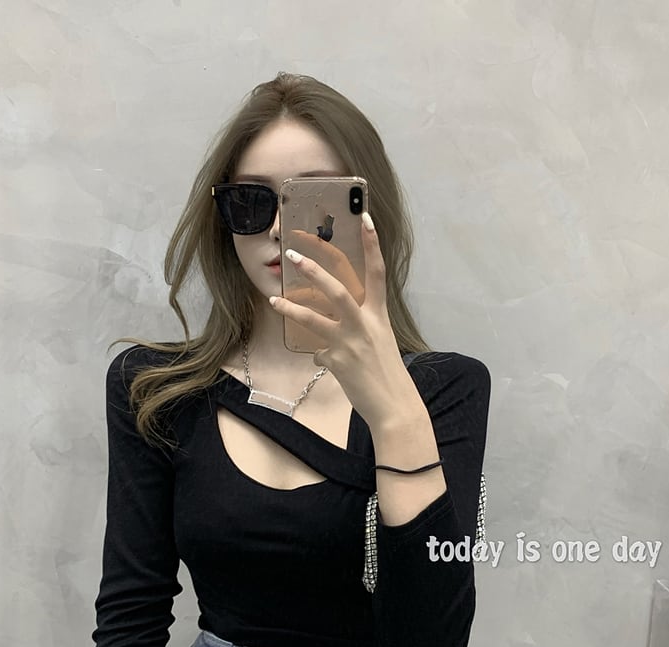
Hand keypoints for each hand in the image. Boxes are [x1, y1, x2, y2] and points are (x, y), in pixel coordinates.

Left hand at [268, 213, 417, 429]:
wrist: (395, 407)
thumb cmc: (388, 375)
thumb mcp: (380, 343)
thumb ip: (360, 329)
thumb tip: (333, 331)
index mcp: (380, 316)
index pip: (378, 272)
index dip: (372, 244)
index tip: (364, 217)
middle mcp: (366, 325)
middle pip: (338, 289)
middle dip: (315, 270)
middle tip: (293, 255)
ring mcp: (351, 343)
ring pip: (315, 318)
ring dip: (292, 307)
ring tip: (273, 299)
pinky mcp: (339, 362)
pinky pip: (318, 353)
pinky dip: (319, 356)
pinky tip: (326, 363)